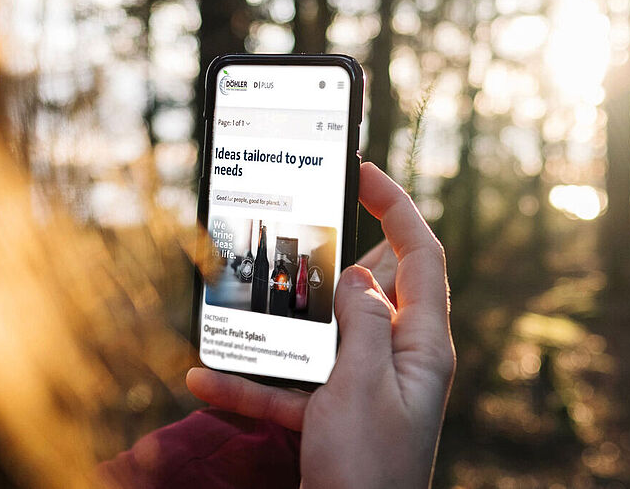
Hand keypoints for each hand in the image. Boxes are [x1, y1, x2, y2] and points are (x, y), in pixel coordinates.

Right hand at [187, 162, 454, 487]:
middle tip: (292, 234)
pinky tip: (207, 377)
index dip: (397, 207)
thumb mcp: (363, 387)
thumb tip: (360, 275)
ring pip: (319, 339)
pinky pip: (291, 388)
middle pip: (369, 290)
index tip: (363, 172)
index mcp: (422, 347)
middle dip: (325, 264)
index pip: (421, 257)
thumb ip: (363, 322)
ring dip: (275, 329)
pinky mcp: (334, 421)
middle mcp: (398, 363)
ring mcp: (365, 392)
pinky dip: (253, 383)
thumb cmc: (368, 474)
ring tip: (238, 305)